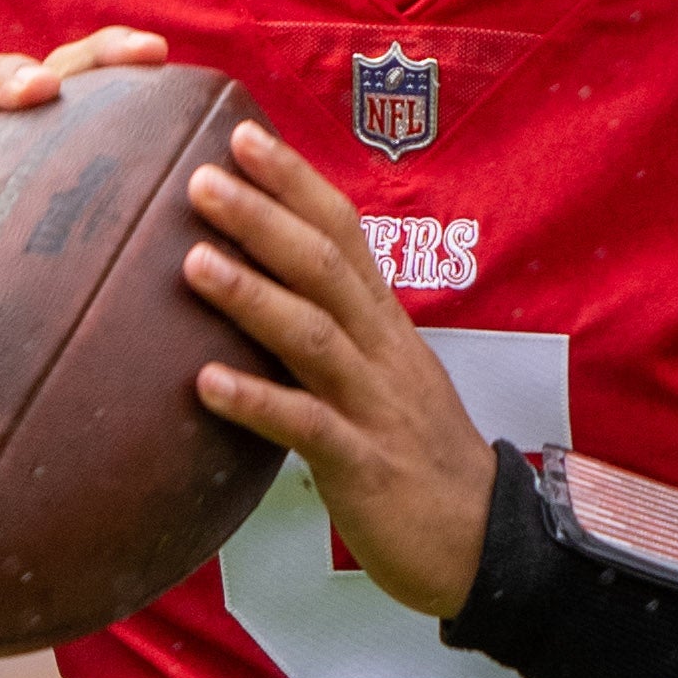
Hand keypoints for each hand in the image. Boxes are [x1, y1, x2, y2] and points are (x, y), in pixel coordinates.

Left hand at [181, 119, 495, 617]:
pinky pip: (307, 427)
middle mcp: (382, 352)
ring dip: (252, 295)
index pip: (343, 234)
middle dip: (264, 217)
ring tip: (192, 261)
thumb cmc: (419, 457)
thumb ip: (334, 330)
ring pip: (314, 336)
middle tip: (201, 176)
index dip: (295, 182)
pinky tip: (203, 384)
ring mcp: (375, 406)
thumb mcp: (385, 377)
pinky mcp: (364, 465)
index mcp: (385, 325)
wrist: (486, 542)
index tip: (242, 134)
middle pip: (325, 267)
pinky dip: (256, 401)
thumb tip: (267, 287)